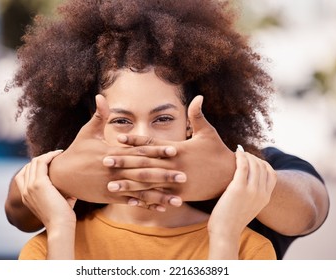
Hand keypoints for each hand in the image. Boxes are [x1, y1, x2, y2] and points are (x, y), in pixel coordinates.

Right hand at [15, 150, 76, 229]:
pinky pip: (41, 162)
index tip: (49, 161)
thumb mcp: (58, 202)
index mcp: (26, 196)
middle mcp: (25, 191)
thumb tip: (72, 185)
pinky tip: (59, 154)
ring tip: (58, 153)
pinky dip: (50, 156)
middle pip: (29, 166)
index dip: (35, 165)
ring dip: (47, 155)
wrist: (60, 226)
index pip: (23, 174)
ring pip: (35, 162)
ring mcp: (30, 187)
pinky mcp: (38, 184)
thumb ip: (61, 192)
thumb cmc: (63, 216)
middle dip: (42, 158)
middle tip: (56, 155)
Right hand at [49, 94, 184, 209]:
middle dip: (165, 174)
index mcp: (113, 151)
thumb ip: (98, 116)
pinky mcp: (109, 196)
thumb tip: (100, 95)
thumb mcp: (87, 133)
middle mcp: (116, 168)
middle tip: (184, 176)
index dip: (157, 150)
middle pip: (144, 171)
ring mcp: (113, 184)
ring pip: (140, 189)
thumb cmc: (75, 152)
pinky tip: (159, 208)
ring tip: (177, 200)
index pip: (139, 150)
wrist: (59, 176)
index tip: (174, 150)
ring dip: (159, 195)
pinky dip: (144, 204)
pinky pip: (130, 200)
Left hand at [105, 95, 235, 200]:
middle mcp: (174, 165)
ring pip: (148, 183)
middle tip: (104, 161)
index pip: (152, 144)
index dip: (134, 141)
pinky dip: (144, 198)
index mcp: (178, 149)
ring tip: (110, 185)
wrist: (231, 178)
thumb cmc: (218, 152)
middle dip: (123, 162)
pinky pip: (158, 197)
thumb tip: (198, 96)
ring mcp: (176, 182)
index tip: (118, 138)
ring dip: (128, 184)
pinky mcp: (179, 195)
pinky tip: (130, 201)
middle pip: (144, 163)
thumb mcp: (209, 132)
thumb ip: (198, 116)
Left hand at [208, 148, 276, 235]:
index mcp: (266, 198)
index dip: (263, 163)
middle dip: (253, 157)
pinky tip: (235, 153)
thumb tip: (244, 183)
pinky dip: (240, 157)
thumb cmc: (231, 220)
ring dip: (247, 155)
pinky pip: (243, 166)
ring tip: (238, 153)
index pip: (272, 174)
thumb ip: (252, 195)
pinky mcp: (239, 188)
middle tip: (243, 154)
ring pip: (254, 164)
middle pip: (263, 166)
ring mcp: (252, 191)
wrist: (225, 232)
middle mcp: (262, 193)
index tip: (252, 159)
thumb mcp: (248, 207)